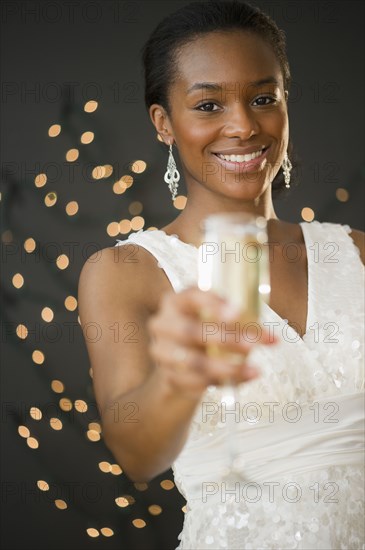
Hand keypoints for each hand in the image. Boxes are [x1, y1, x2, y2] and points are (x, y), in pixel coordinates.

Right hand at [147, 286, 277, 399]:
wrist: (181, 361)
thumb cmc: (205, 330)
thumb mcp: (215, 316)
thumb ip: (236, 319)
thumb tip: (270, 336)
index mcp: (175, 301)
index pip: (191, 297)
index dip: (213, 303)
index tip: (237, 311)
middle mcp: (164, 324)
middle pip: (191, 331)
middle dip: (226, 339)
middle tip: (253, 345)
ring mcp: (162, 351)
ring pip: (194, 362)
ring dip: (227, 367)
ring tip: (253, 369)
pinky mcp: (169, 376)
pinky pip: (195, 382)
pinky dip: (221, 382)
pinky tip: (242, 378)